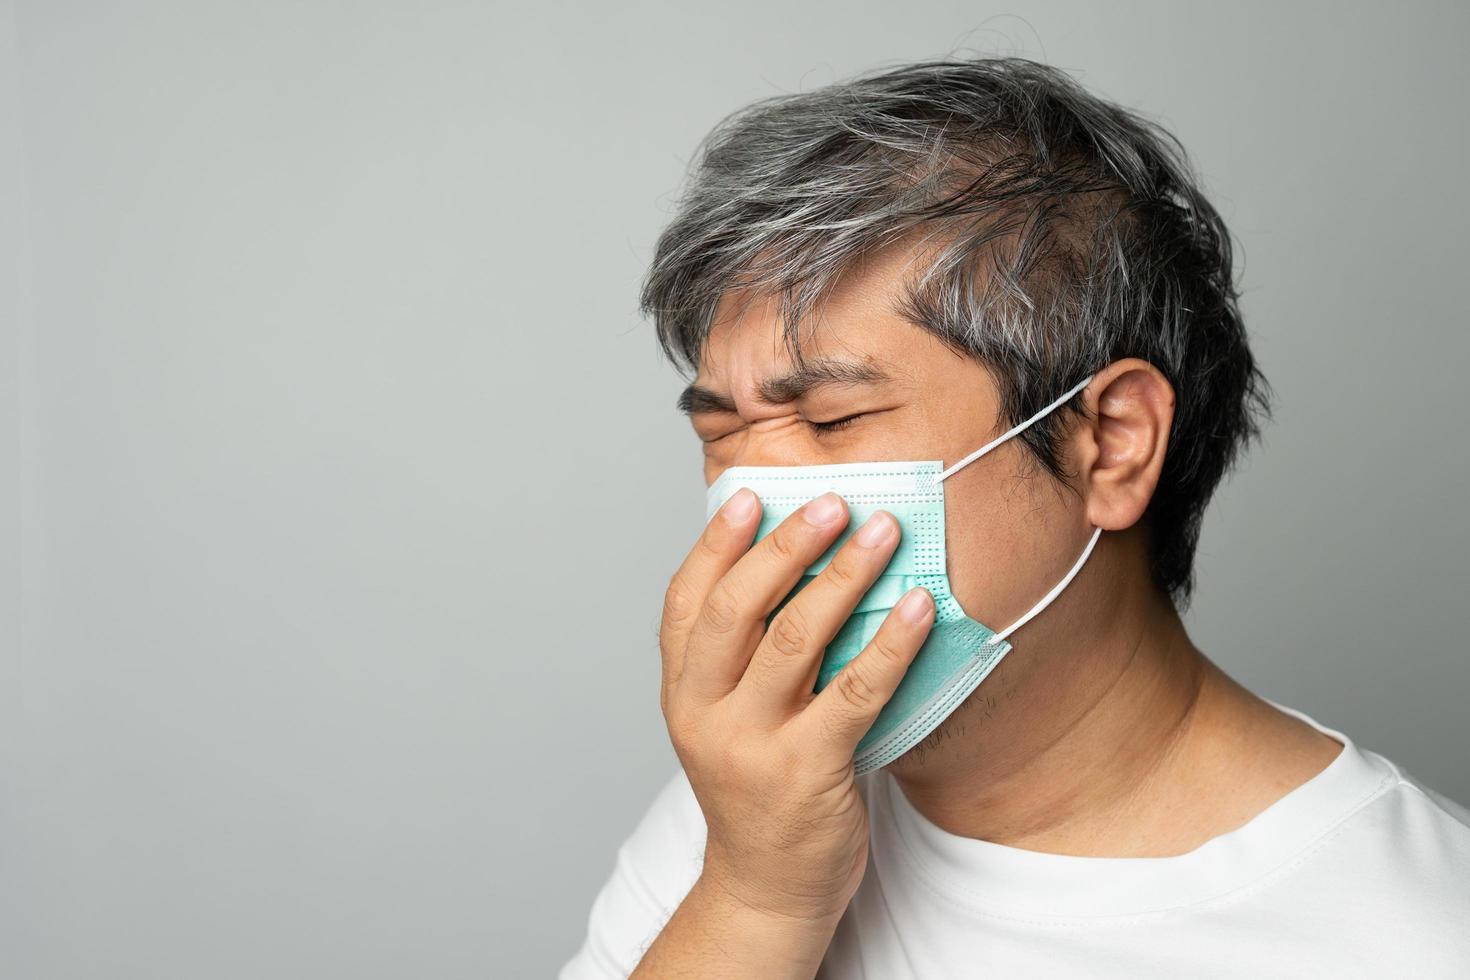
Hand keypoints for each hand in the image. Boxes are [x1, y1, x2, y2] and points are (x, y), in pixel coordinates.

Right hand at [658, 488, 935, 923]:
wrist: (767, 885)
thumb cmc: (757, 785)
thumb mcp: (725, 717)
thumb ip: (741, 653)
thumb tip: (793, 561)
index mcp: (681, 691)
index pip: (686, 600)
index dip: (717, 542)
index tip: (753, 493)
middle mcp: (704, 712)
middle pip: (738, 609)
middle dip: (787, 546)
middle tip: (834, 504)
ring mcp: (752, 743)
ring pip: (794, 639)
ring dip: (843, 577)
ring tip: (881, 533)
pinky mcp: (806, 770)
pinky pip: (854, 691)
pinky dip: (889, 643)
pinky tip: (918, 607)